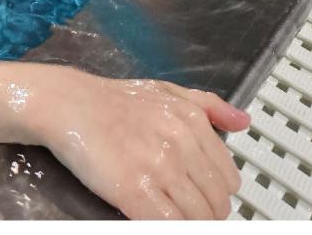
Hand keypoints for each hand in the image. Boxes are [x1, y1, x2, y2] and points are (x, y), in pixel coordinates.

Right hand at [44, 73, 249, 218]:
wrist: (68, 104)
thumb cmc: (112, 100)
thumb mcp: (165, 90)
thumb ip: (208, 105)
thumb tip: (243, 122)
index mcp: (191, 119)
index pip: (228, 177)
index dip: (217, 194)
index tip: (203, 197)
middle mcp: (181, 143)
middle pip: (218, 202)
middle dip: (207, 213)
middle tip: (187, 212)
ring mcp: (158, 167)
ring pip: (199, 218)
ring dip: (190, 224)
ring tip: (173, 216)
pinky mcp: (134, 190)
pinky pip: (170, 225)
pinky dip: (170, 227)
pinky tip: (158, 220)